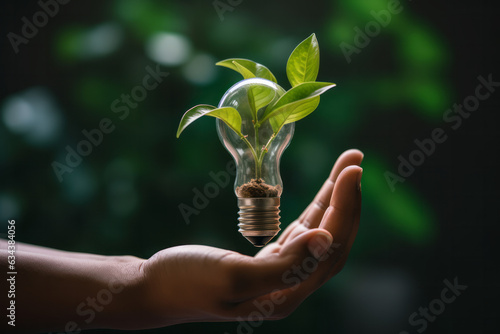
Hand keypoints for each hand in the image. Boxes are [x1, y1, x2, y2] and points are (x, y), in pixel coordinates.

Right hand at [133, 149, 362, 328]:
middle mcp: (289, 286)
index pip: (331, 247)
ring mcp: (279, 273)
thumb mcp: (233, 276)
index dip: (345, 208)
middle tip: (355, 160)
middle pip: (331, 238)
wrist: (152, 287)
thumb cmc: (186, 281)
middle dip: (347, 198)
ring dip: (334, 199)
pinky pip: (300, 232)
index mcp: (286, 293)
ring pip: (318, 232)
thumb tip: (326, 239)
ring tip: (347, 166)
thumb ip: (285, 266)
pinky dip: (314, 209)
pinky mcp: (266, 261)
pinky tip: (324, 191)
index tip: (352, 170)